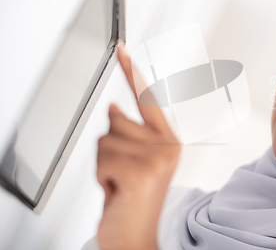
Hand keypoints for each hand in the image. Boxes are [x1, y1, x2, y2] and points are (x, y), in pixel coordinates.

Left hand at [96, 45, 180, 249]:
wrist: (135, 238)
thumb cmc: (132, 200)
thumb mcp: (131, 161)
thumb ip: (128, 131)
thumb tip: (113, 107)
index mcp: (168, 140)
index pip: (147, 99)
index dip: (132, 73)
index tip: (122, 50)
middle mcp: (168, 146)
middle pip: (116, 120)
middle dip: (108, 147)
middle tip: (120, 173)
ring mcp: (159, 158)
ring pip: (106, 138)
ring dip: (103, 164)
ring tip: (119, 183)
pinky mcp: (143, 172)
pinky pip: (103, 158)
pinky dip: (101, 176)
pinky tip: (117, 190)